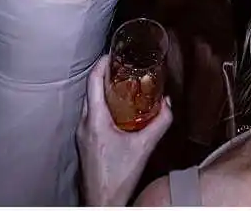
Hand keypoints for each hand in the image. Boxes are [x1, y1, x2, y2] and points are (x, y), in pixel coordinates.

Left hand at [76, 55, 172, 206]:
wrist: (102, 201)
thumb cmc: (118, 178)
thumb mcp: (144, 148)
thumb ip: (159, 123)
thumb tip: (169, 104)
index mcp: (95, 121)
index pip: (93, 82)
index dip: (101, 63)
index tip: (112, 54)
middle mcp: (84, 125)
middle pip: (90, 90)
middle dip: (104, 75)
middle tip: (121, 66)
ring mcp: (82, 135)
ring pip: (90, 103)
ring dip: (103, 91)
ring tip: (121, 84)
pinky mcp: (85, 143)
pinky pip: (91, 116)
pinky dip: (102, 106)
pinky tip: (118, 111)